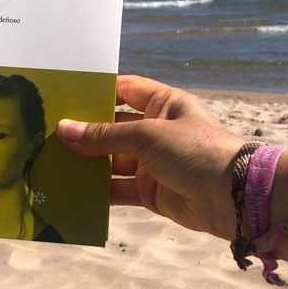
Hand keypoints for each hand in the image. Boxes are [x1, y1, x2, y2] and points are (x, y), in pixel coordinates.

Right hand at [56, 75, 245, 240]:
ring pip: (113, 159)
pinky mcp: (151, 190)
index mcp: (163, 104)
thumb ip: (105, 135)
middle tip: (52, 131)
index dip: (101, 91)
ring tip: (56, 161)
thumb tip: (64, 129)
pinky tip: (76, 190)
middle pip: (115, 127)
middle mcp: (157, 131)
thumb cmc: (195, 150)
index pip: (126, 90)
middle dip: (87, 131)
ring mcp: (153, 162)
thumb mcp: (147, 135)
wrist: (235, 198)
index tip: (70, 94)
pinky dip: (101, 191)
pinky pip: (120, 188)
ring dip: (90, 162)